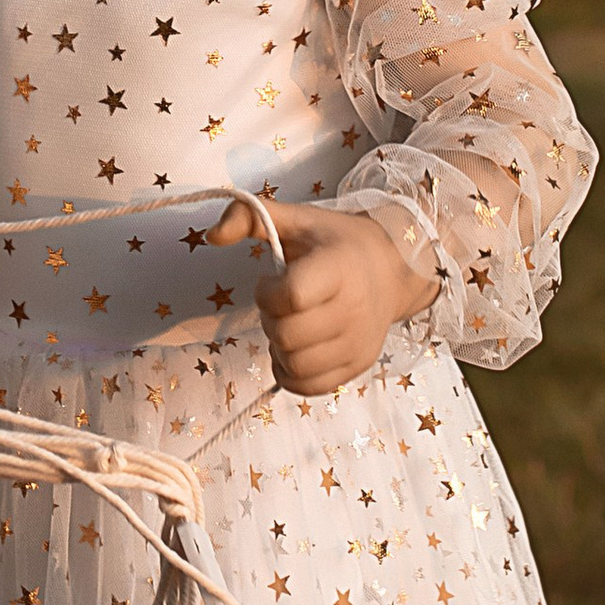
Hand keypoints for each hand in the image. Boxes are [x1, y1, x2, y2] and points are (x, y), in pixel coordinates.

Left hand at [210, 196, 436, 397]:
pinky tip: (296, 348)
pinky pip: (309, 386)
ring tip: (290, 325)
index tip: (271, 281)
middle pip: (288, 336)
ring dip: (279, 348)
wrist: (392, 267)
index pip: (292, 296)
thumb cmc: (335, 243)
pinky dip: (292, 372)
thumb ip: (248, 217)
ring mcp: (358, 342)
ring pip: (296, 365)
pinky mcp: (358, 365)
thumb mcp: (295, 219)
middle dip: (271, 320)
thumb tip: (212, 236)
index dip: (267, 293)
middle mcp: (355, 309)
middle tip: (281, 305)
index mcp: (339, 267)